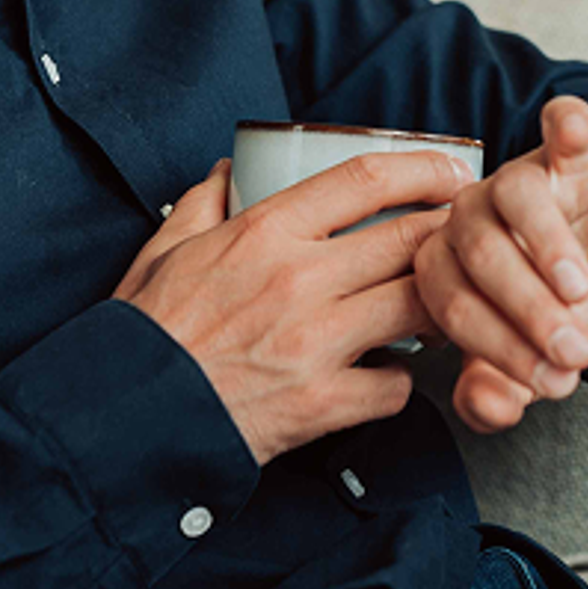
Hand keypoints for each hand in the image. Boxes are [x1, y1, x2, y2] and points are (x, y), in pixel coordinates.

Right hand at [113, 150, 474, 464]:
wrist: (121, 419)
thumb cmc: (144, 332)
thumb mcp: (165, 250)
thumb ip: (203, 203)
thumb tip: (227, 170)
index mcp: (263, 232)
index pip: (365, 180)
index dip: (423, 169)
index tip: (449, 173)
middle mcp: (298, 280)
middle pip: (410, 239)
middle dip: (450, 233)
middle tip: (467, 236)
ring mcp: (314, 344)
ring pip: (418, 308)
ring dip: (440, 304)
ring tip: (443, 303)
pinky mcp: (321, 405)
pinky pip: (394, 386)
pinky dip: (401, 379)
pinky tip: (390, 373)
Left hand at [413, 95, 587, 434]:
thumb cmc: (551, 312)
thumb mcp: (529, 361)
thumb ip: (499, 388)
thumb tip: (487, 409)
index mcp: (444, 265)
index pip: (449, 302)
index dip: (496, 345)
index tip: (547, 381)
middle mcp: (470, 215)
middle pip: (479, 254)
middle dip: (527, 310)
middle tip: (572, 352)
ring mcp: (518, 178)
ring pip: (516, 198)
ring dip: (548, 249)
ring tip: (582, 293)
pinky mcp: (569, 154)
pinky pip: (562, 130)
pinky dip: (569, 127)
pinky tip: (576, 133)